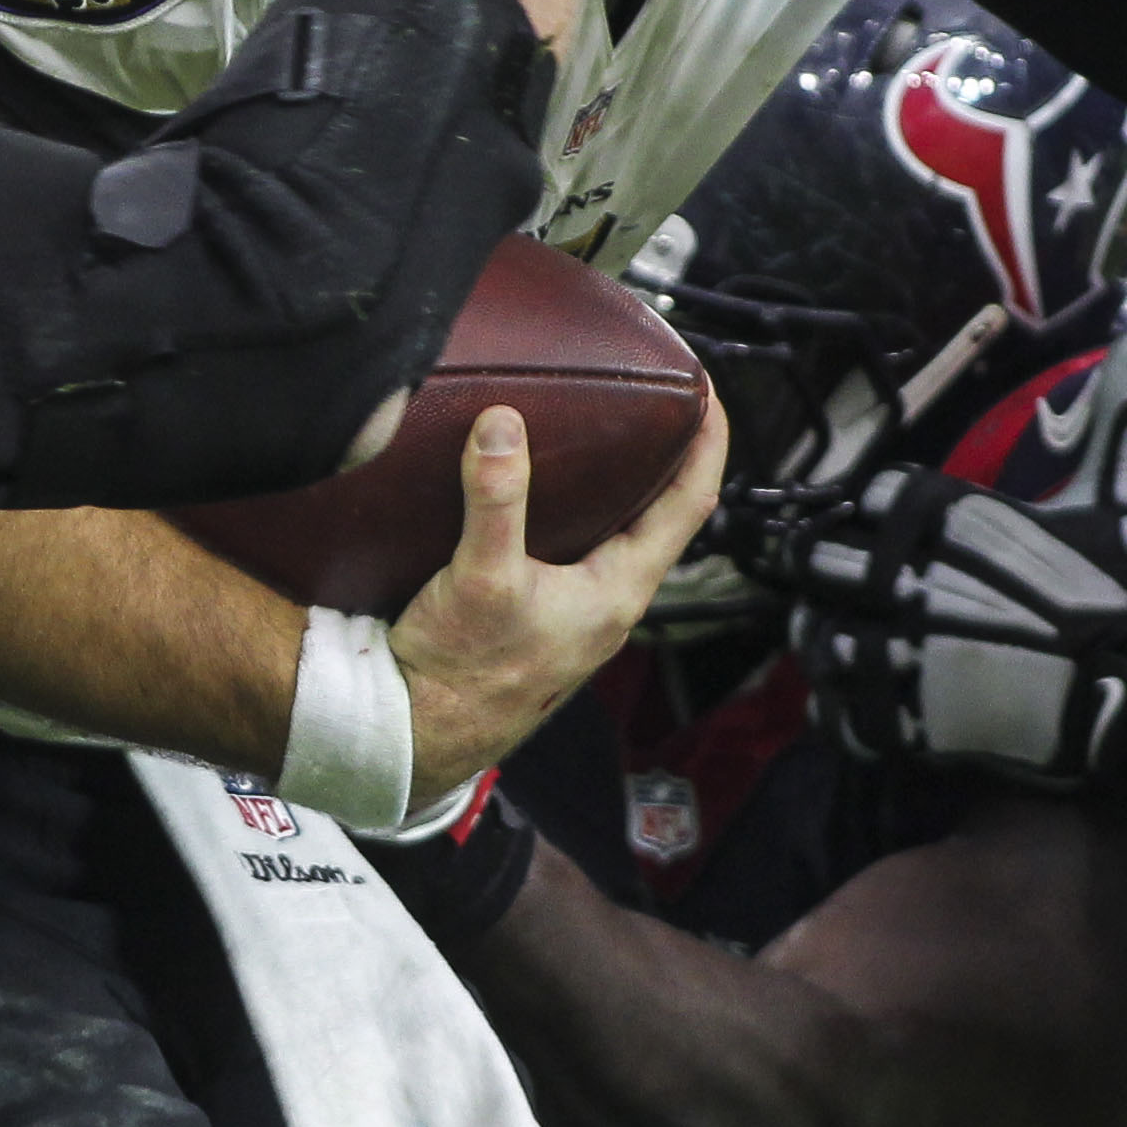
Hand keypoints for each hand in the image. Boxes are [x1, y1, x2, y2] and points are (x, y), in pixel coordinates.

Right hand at [394, 390, 728, 784]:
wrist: (419, 734)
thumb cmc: (464, 676)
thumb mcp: (482, 578)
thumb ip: (495, 499)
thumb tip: (502, 425)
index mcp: (618, 590)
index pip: (690, 503)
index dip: (708, 442)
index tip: (706, 392)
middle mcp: (606, 601)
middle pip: (659, 514)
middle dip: (662, 453)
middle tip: (652, 397)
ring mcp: (574, 611)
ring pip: (613, 533)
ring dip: (615, 483)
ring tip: (599, 429)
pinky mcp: (537, 614)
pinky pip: (571, 549)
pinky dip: (569, 510)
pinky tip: (534, 490)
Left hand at [755, 327, 1126, 791]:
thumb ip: (1123, 412)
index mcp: (952, 518)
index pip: (867, 493)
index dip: (866, 510)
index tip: (869, 527)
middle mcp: (914, 577)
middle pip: (814, 557)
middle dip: (820, 567)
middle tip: (835, 582)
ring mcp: (906, 651)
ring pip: (813, 634)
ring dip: (823, 634)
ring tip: (846, 638)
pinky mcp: (911, 720)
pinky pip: (836, 712)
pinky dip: (840, 707)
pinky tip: (862, 700)